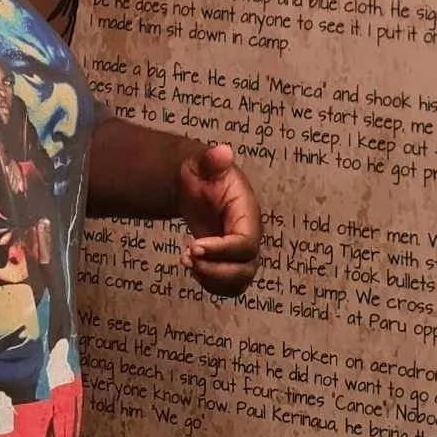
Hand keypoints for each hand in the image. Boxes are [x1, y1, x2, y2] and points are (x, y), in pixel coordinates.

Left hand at [175, 144, 261, 297]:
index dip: (222, 250)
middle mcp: (250, 235)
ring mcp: (242, 251)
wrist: (197, 186)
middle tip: (186, 255)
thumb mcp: (203, 164)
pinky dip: (210, 283)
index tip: (192, 245)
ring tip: (186, 260)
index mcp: (247, 213)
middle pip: (246, 269)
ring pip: (239, 282)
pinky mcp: (231, 261)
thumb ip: (211, 160)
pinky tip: (191, 265)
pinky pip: (228, 285)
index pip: (245, 243)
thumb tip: (223, 151)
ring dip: (211, 279)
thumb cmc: (201, 174)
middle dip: (215, 270)